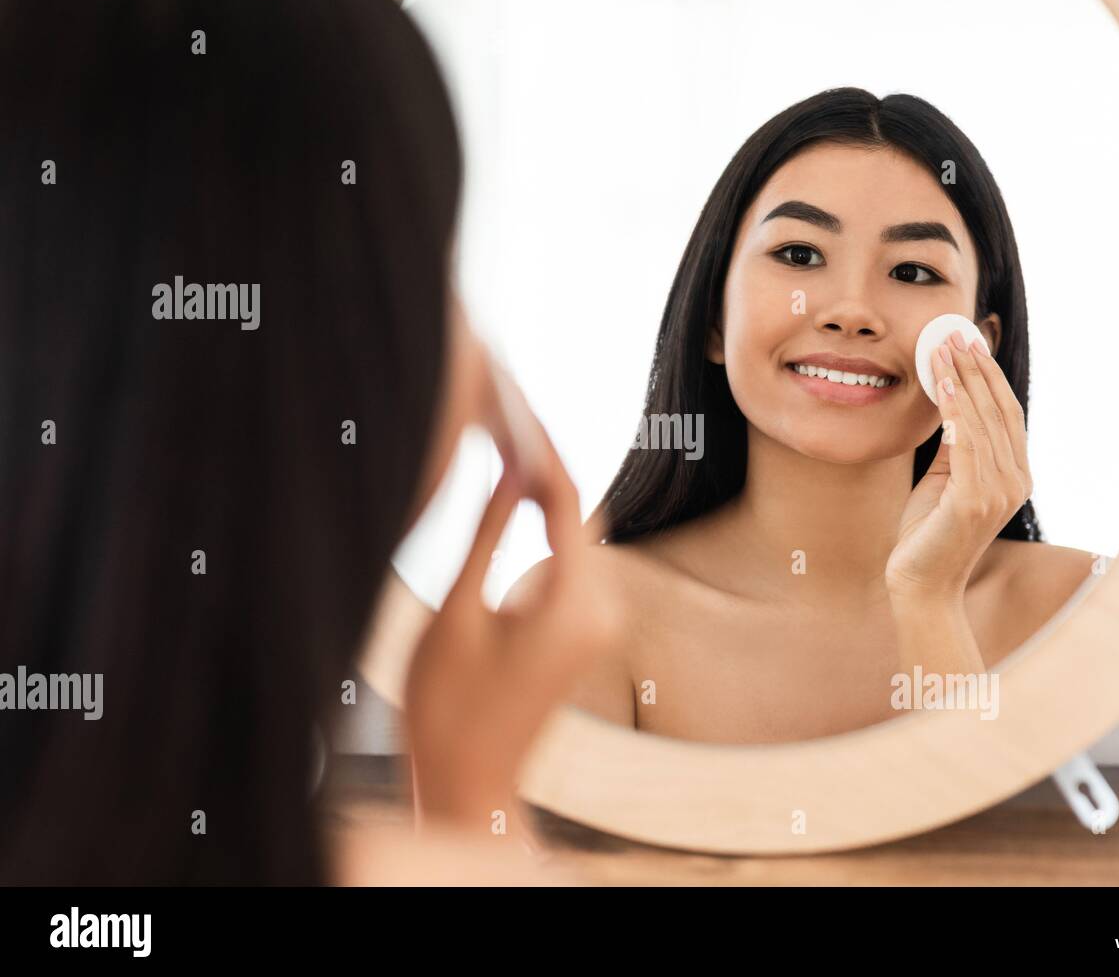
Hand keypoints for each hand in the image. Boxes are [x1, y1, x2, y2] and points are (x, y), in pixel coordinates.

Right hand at [402, 394, 615, 831]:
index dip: (540, 446)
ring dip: (543, 495)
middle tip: (506, 407)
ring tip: (504, 441)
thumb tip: (509, 467)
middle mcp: (604, 610)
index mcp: (575, 605)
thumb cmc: (448, 706)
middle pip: (580, 511)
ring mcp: (601, 622)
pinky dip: (546, 529)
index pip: (568, 499)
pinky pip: (572, 560)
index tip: (512, 403)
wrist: (467, 780)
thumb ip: (488, 533)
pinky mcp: (588, 628)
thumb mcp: (458, 610)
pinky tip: (514, 498)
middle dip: (543, 464)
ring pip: (578, 533)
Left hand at [885, 329, 1032, 598]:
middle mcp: (1015, 482)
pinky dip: (957, 410)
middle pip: (999, 410)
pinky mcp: (975, 502)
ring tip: (943, 348)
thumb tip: (950, 404)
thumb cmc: (927, 534)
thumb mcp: (943, 481)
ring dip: (964, 379)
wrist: (920, 586)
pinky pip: (968, 444)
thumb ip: (954, 448)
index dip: (990, 377)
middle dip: (978, 368)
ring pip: (984, 421)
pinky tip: (945, 384)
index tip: (969, 344)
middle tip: (956, 334)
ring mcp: (999, 493)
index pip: (1006, 415)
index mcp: (1013, 476)